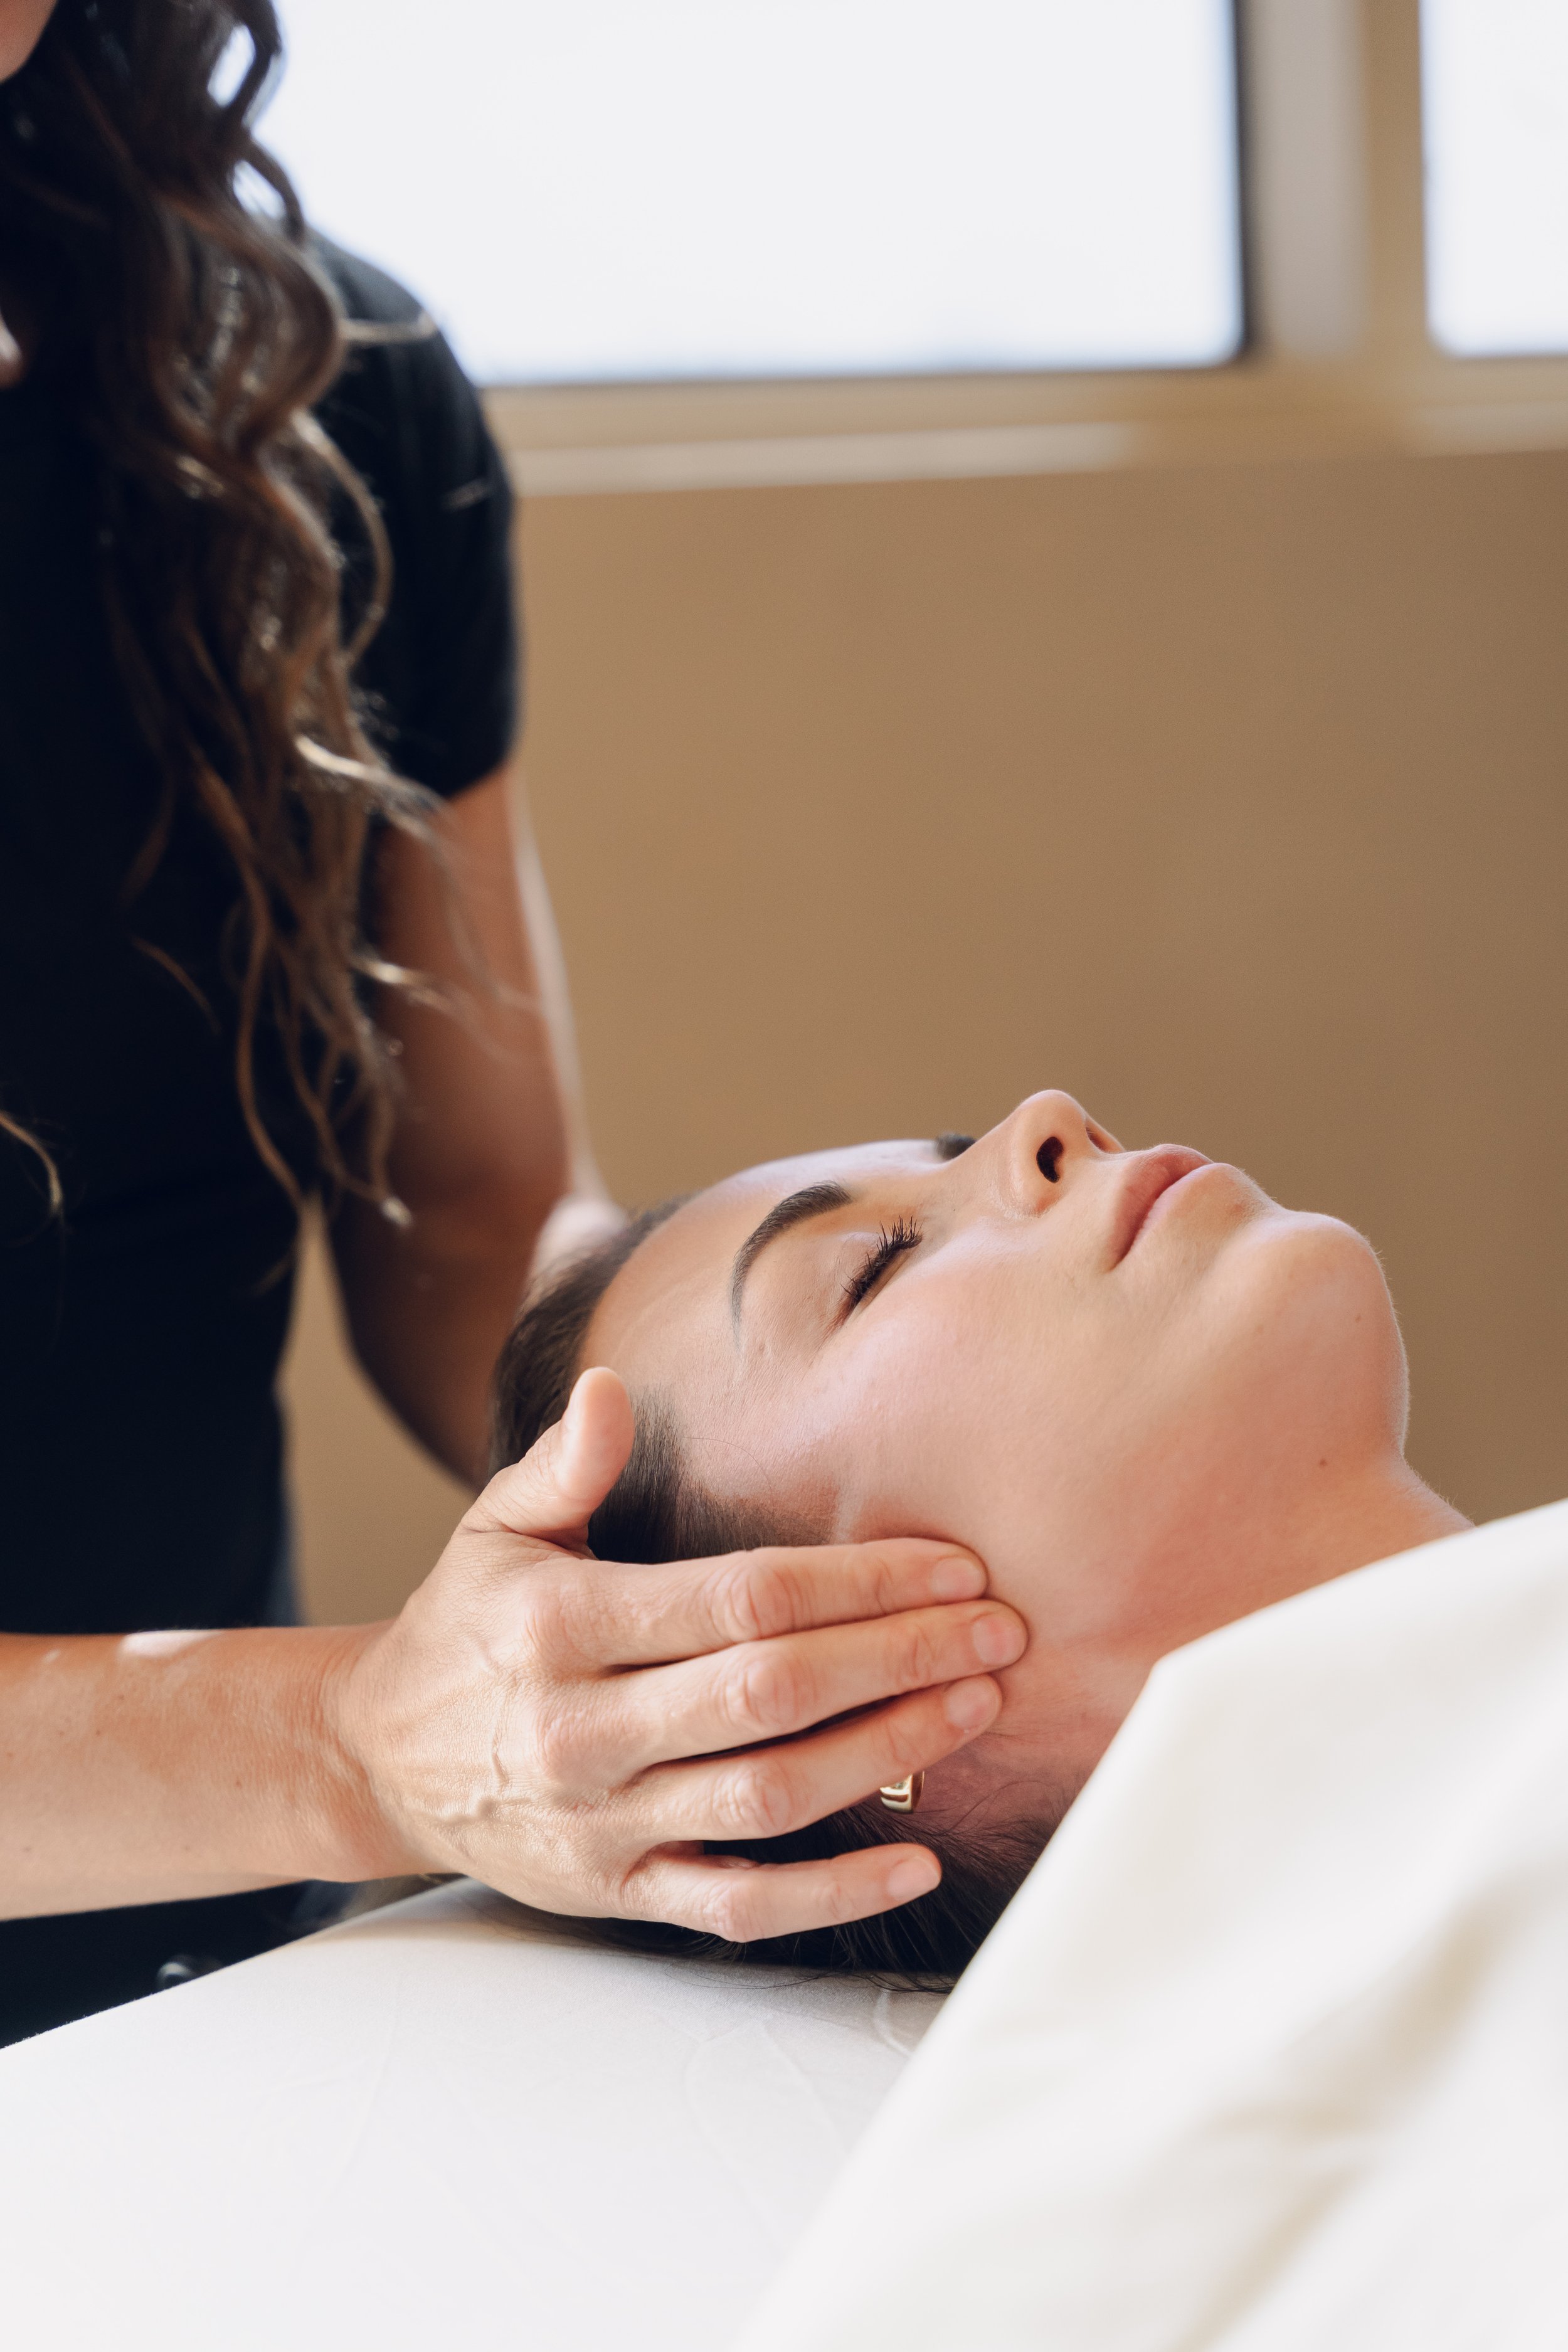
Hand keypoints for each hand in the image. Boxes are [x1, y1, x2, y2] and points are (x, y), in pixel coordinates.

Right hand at [331, 1367, 1022, 1938]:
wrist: (380, 1758)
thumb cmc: (466, 1626)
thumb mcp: (493, 1527)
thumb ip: (563, 1463)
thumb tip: (608, 1389)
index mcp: (561, 1625)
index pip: (741, 1597)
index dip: (859, 1580)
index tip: (950, 1563)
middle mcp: (583, 1727)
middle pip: (772, 1691)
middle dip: (900, 1657)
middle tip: (1000, 1632)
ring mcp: (604, 1820)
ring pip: (769, 1795)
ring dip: (886, 1752)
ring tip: (975, 1709)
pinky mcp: (618, 1890)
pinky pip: (738, 1904)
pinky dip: (831, 1894)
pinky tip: (915, 1858)